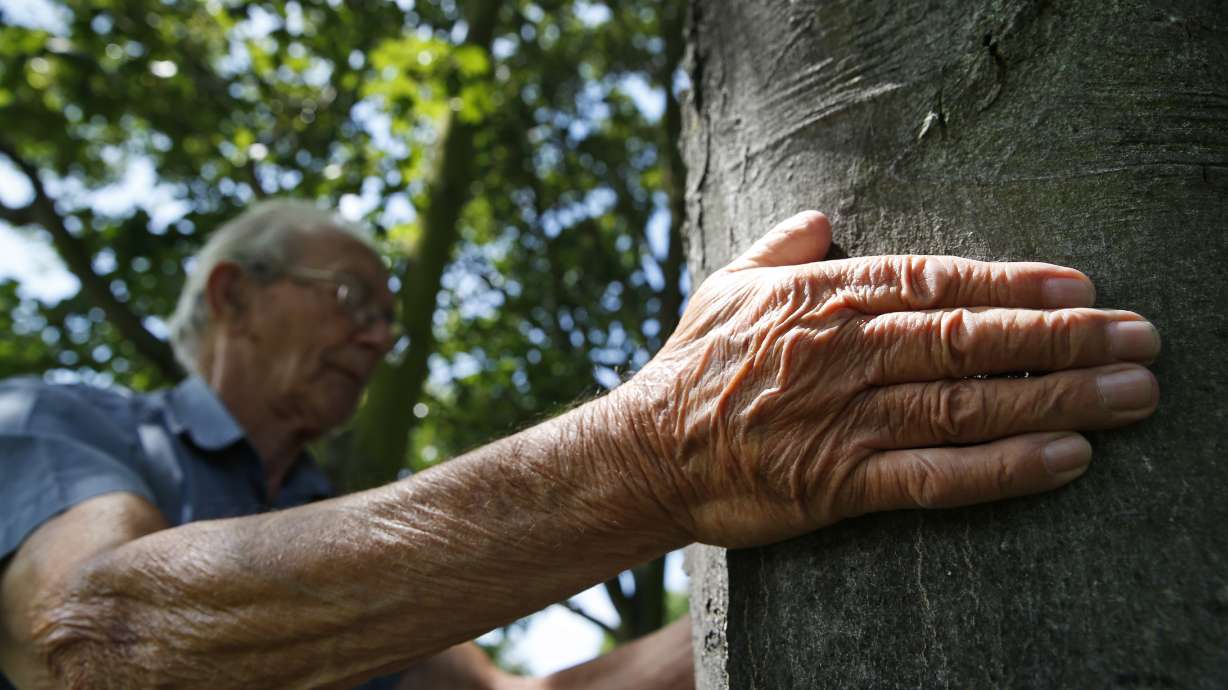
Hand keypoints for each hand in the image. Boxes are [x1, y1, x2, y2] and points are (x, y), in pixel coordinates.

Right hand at [625, 211, 1159, 547]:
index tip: (1080, 286)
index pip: (935, 281)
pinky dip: (1002, 468)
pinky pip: (934, 476)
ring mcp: (843, 419)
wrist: (646, 452)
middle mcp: (843, 353)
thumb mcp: (727, 284)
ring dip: (1055, 399)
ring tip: (1130, 395)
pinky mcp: (838, 483)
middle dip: (1062, 338)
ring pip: (966, 405)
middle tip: (1139, 339)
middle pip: (969, 340)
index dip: (1013, 283)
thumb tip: (822, 218)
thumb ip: (782, 246)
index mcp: (822, 298)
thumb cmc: (693, 366)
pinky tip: (1064, 459)